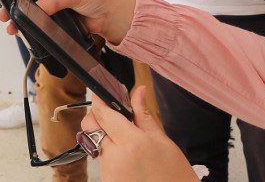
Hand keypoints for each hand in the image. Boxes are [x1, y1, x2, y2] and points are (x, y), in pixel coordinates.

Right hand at [0, 0, 135, 44]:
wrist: (111, 14)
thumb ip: (51, 1)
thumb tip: (33, 11)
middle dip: (16, 4)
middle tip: (4, 15)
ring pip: (33, 7)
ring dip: (22, 16)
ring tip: (12, 27)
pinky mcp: (57, 13)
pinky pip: (41, 19)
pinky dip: (33, 24)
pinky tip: (23, 31)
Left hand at [79, 87, 196, 181]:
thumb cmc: (173, 174)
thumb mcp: (162, 140)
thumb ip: (143, 115)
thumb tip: (138, 91)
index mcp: (132, 143)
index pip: (103, 114)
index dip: (99, 100)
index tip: (100, 92)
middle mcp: (114, 158)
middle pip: (90, 127)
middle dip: (97, 116)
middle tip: (112, 113)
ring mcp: (108, 172)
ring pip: (94, 142)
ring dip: (104, 135)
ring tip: (125, 138)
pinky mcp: (107, 181)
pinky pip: (100, 158)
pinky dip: (108, 151)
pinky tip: (125, 154)